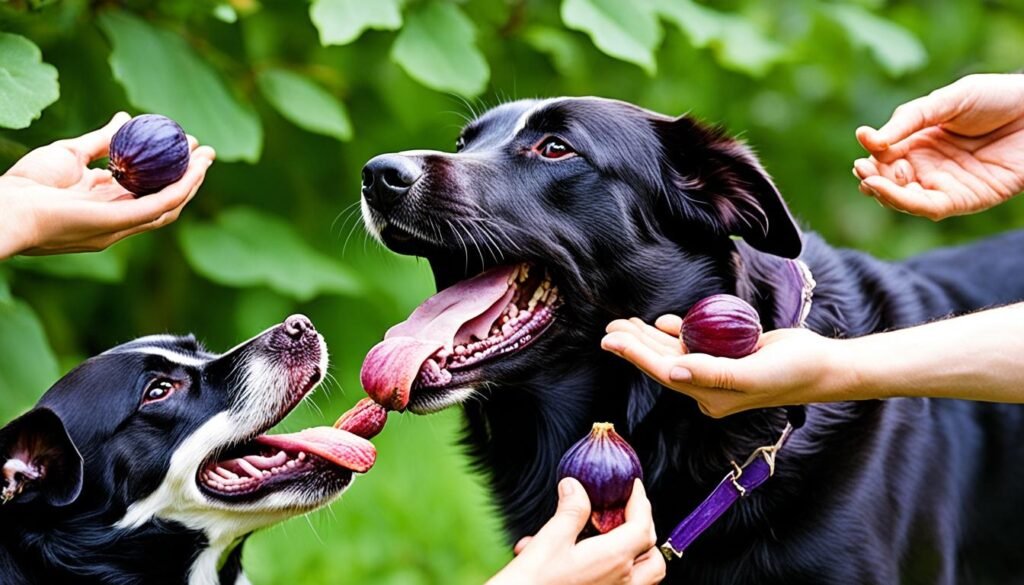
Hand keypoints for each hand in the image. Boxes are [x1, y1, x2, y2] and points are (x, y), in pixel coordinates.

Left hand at [0, 112, 215, 258]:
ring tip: (207, 157)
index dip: (169, 172)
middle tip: (204, 153)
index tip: (183, 150)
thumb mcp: (71, 154)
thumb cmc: (30, 183)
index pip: (146, 191)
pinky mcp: (119, 221)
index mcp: (105, 206)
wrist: (9, 207)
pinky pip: (159, 205)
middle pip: (164, 198)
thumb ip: (100, 140)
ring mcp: (121, 224)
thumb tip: (124, 118)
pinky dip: (181, 187)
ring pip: (169, 203)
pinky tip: (194, 170)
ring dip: (192, 180)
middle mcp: (118, 220)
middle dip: (188, 176)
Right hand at [487, 478, 664, 584]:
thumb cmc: (534, 583)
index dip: (641, 502)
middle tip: (624, 512)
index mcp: (613, 559)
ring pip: (645, 577)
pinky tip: (592, 562)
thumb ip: (570, 511)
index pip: (643, 526)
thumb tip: (575, 487)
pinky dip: (619, 572)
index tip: (633, 487)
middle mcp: (622, 581)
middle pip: (652, 555)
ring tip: (615, 541)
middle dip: (643, 530)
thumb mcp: (550, 540)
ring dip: (637, 556)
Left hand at [601, 317, 849, 417]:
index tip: (612, 340)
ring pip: (674, 353)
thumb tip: (674, 371)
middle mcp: (709, 386)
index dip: (636, 356)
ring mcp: (718, 371)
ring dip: (649, 339)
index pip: (665, 373)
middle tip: (608, 328)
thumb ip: (714, 373)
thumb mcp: (754, 372)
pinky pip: (695, 343)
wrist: (824, 365)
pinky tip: (660, 323)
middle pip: (663, 363)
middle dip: (634, 346)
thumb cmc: (794, 371)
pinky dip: (677, 332)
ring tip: (623, 323)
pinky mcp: (727, 356)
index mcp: (711, 396)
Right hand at [853, 73, 1023, 219]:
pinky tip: (889, 190)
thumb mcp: (947, 100)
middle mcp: (930, 168)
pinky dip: (905, 203)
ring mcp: (947, 185)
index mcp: (921, 143)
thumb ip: (910, 119)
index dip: (872, 154)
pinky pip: (930, 208)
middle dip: (871, 176)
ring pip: (905, 199)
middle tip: (861, 168)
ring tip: (868, 180)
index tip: (863, 142)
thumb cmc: (997, 97)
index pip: (887, 157)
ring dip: (883, 193)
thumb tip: (868, 139)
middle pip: (891, 181)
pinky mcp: (966, 200)